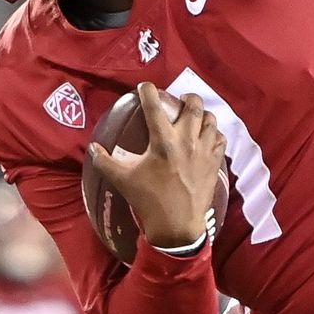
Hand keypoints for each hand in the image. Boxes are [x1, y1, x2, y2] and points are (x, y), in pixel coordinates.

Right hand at [89, 82, 226, 249]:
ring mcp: (205, 151)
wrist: (177, 227)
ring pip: (211, 119)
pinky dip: (214, 134)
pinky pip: (220, 139)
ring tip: (194, 117)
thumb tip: (93, 148)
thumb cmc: (149, 201)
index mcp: (163, 141)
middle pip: (193, 105)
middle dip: (186, 97)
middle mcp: (187, 141)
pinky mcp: (215, 163)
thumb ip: (105, 161)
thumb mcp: (122, 180)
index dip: (148, 91)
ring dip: (202, 114)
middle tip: (178, 101)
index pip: (154, 106)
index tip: (145, 87)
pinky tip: (206, 138)